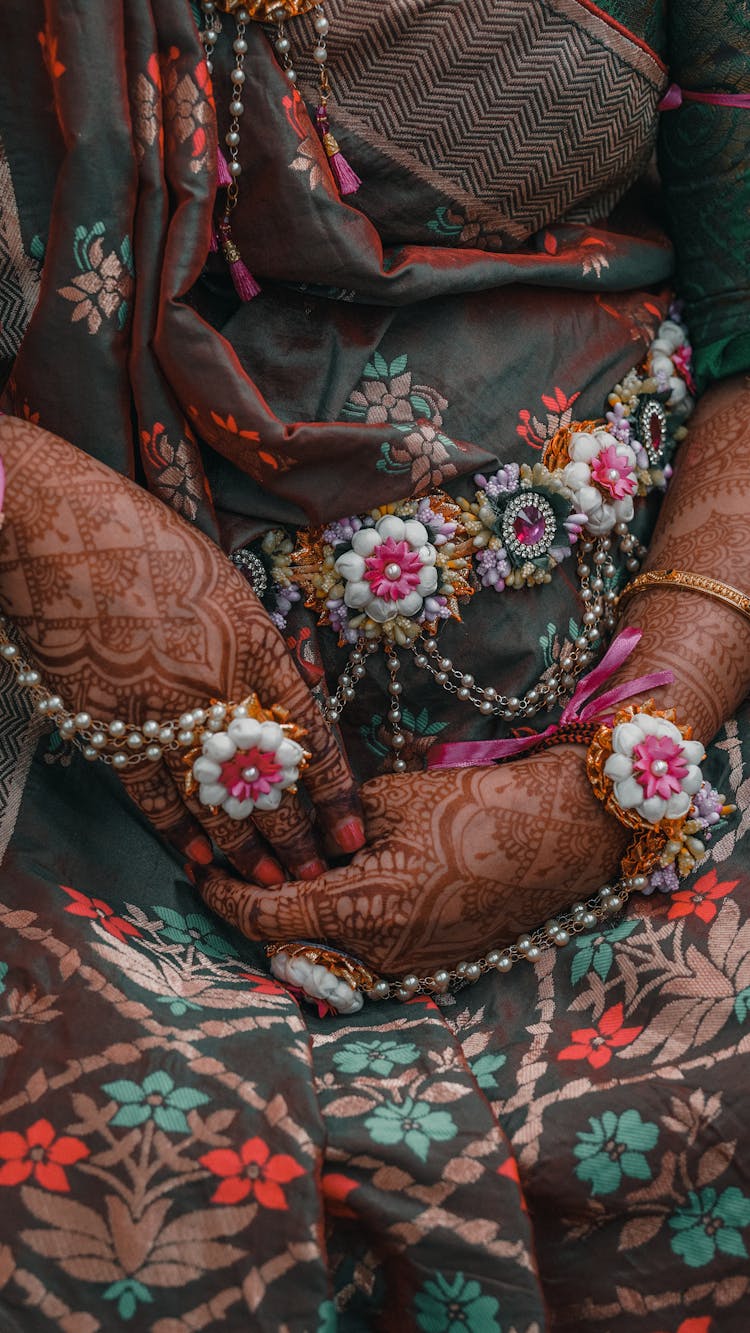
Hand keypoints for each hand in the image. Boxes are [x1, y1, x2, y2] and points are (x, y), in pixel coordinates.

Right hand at [0, 416, 364, 880]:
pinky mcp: (109, 725)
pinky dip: (178, 831)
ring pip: (216, 800)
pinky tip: (201, 860)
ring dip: (247, 847)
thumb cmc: (144, 542)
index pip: (310, 735)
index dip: (335, 790)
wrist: (55, 531)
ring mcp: (161, 712)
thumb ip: (259, 644)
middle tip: (318, 874)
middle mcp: (217, 687)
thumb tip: (294, 691)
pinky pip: (153, 794)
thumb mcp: (224, 582)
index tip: (350, 829)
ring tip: (271, 883)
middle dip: (298, 835)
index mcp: (255, 644)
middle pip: (270, 780)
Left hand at [198, 748, 629, 975]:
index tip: (200, 868)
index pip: (262, 917)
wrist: (557, 838)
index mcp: (359, 911)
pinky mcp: (432, 967)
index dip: (222, 894)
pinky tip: (344, 887)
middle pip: (288, 941)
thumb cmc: (471, 807)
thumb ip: (324, 822)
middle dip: (257, 905)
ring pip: (325, 951)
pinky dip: (340, 927)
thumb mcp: (385, 799)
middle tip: (237, 863)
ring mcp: (407, 968)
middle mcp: (377, 955)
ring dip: (299, 917)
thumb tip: (281, 824)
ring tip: (290, 870)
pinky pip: (364, 954)